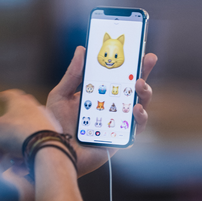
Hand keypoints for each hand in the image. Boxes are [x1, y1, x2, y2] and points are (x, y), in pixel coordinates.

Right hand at [0, 90, 62, 165]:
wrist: (46, 147)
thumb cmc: (17, 133)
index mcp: (20, 102)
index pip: (10, 95)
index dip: (2, 97)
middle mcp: (35, 108)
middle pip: (17, 116)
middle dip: (5, 129)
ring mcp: (46, 121)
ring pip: (25, 132)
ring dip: (14, 145)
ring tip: (7, 160)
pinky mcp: (55, 135)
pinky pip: (36, 143)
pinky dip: (27, 152)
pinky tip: (21, 165)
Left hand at [47, 46, 157, 176]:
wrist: (53, 152)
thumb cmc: (54, 126)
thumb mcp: (60, 96)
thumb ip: (73, 75)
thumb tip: (82, 50)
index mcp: (99, 94)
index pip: (118, 76)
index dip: (130, 62)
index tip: (137, 48)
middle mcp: (112, 107)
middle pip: (134, 87)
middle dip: (144, 71)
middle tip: (148, 59)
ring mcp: (118, 122)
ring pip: (140, 105)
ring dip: (144, 92)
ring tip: (139, 84)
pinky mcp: (121, 138)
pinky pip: (137, 127)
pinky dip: (140, 117)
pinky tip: (136, 108)